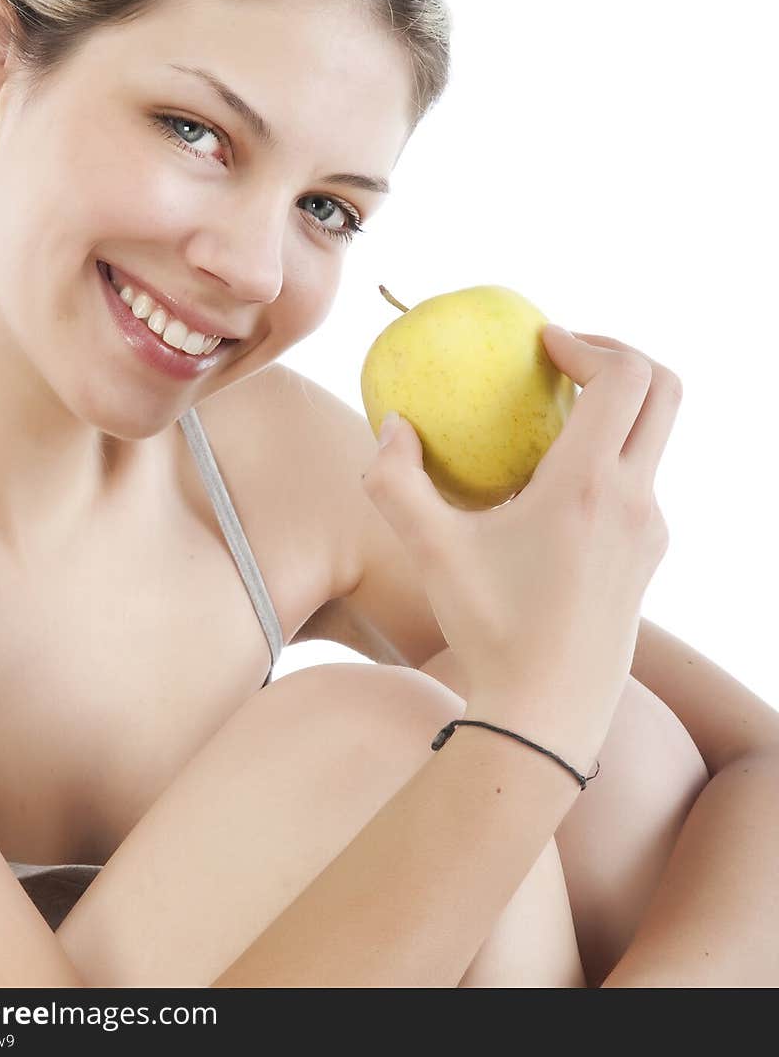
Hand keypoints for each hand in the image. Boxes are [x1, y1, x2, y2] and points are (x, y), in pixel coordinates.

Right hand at [361, 325, 682, 770]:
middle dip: (622, 358)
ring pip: (657, 439)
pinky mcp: (649, 558)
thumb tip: (391, 427)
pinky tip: (557, 488)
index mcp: (588, 485)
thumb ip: (394, 481)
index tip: (544, 344)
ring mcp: (650, 530)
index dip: (589, 343)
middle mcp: (633, 498)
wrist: (549, 713)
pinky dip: (612, 457)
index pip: (625, 377)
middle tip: (568, 360)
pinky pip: (642, 481)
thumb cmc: (489, 629)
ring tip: (557, 420)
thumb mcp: (430, 551)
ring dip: (618, 411)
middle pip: (665, 391)